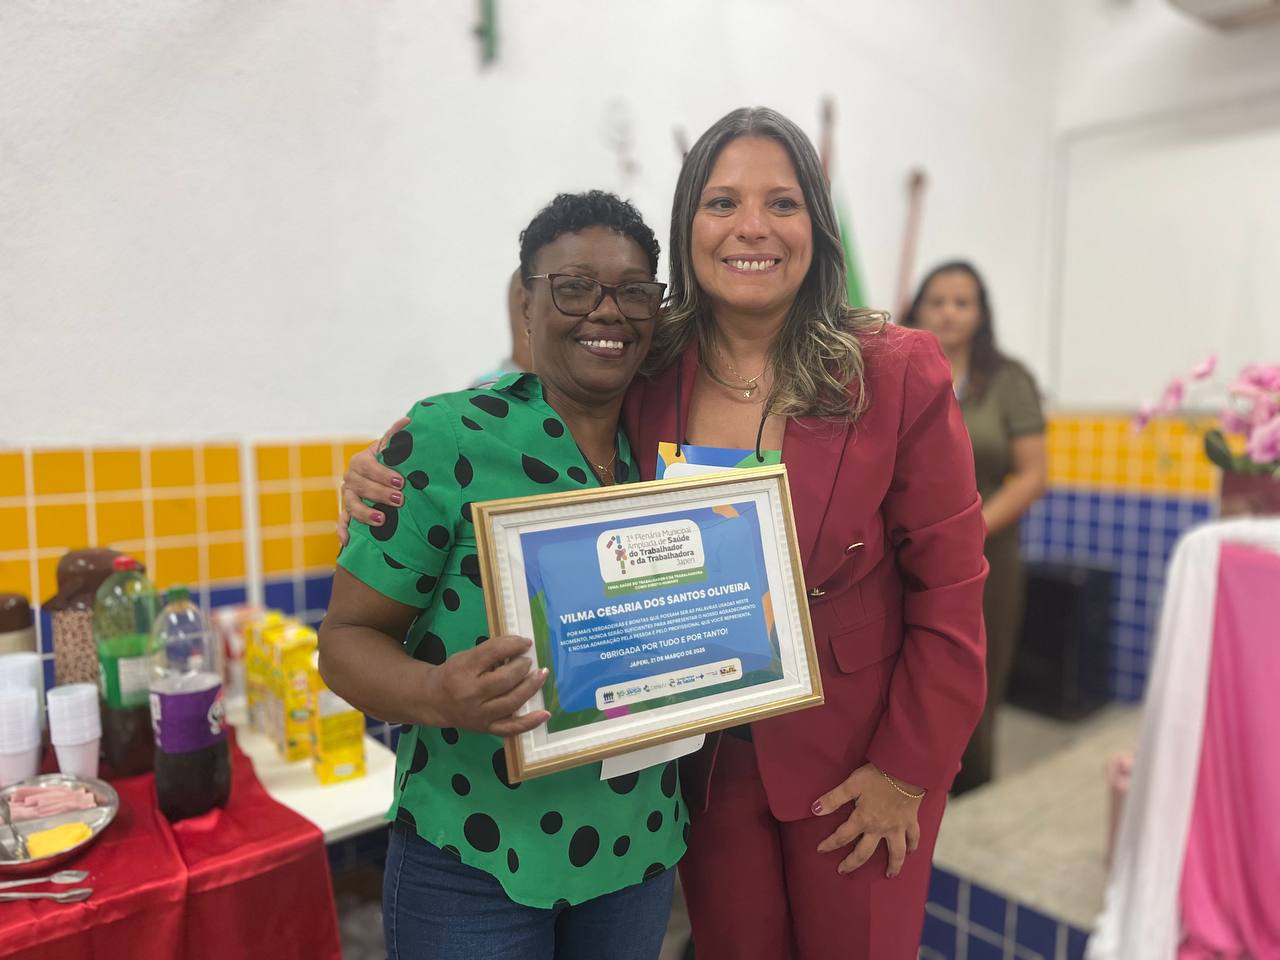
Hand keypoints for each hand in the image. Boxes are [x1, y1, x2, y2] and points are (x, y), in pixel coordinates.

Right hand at [338, 417, 409, 545]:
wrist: (374, 474)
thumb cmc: (386, 461)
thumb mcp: (390, 448)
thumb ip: (396, 436)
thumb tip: (408, 420)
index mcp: (361, 461)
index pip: (367, 466)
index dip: (383, 474)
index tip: (400, 482)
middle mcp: (351, 478)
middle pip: (360, 487)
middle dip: (379, 494)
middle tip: (399, 500)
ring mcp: (347, 495)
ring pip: (350, 505)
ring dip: (364, 513)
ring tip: (381, 520)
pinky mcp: (346, 511)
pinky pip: (341, 521)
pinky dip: (342, 531)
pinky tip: (347, 542)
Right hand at [421, 634, 550, 736]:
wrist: (434, 701)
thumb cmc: (454, 674)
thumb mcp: (465, 657)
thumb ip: (490, 652)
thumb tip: (520, 648)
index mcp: (463, 670)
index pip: (492, 653)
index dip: (513, 645)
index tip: (526, 642)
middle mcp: (470, 694)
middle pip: (504, 679)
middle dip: (522, 667)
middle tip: (529, 661)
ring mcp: (479, 714)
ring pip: (511, 702)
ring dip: (531, 687)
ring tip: (541, 674)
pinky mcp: (486, 728)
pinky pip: (511, 728)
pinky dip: (530, 722)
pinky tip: (545, 714)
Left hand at [812, 763, 922, 877]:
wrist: (905, 770)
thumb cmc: (877, 776)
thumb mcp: (851, 784)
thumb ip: (833, 798)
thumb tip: (814, 810)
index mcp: (863, 820)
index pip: (842, 836)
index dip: (830, 844)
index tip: (820, 850)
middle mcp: (880, 828)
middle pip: (864, 852)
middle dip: (852, 863)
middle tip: (843, 871)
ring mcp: (897, 827)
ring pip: (895, 852)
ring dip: (893, 865)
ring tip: (890, 875)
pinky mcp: (911, 821)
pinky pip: (913, 838)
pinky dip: (913, 846)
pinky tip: (911, 852)